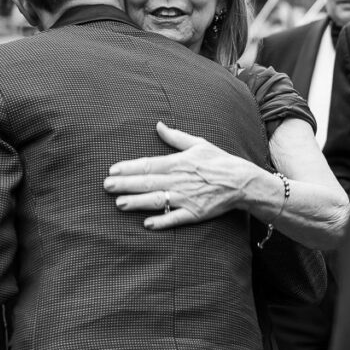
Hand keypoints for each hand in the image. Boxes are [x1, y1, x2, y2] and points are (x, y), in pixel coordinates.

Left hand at [104, 122, 261, 229]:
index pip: (148, 164)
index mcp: (178, 162)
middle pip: (147, 182)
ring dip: (137, 202)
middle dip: (125, 184)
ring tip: (119, 204)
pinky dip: (162, 221)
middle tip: (106, 186)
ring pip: (157, 200)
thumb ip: (175, 137)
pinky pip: (176, 218)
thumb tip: (158, 125)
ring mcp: (187, 198)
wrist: (242, 182)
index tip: (112, 169)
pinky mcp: (195, 213)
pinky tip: (147, 224)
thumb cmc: (219, 161)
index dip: (129, 167)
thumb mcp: (199, 144)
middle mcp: (179, 180)